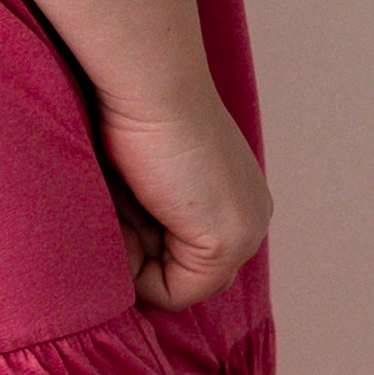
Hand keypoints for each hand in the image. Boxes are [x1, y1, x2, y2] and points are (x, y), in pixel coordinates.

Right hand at [96, 84, 271, 311]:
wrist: (148, 80)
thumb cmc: (133, 112)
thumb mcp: (143, 181)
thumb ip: (148, 221)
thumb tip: (124, 269)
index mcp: (238, 198)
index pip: (190, 262)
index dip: (144, 249)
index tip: (122, 201)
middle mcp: (251, 217)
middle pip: (185, 278)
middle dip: (144, 257)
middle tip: (124, 200)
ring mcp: (245, 233)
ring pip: (177, 287)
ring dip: (138, 259)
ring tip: (127, 201)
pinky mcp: (225, 242)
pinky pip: (171, 294)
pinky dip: (137, 271)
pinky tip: (131, 215)